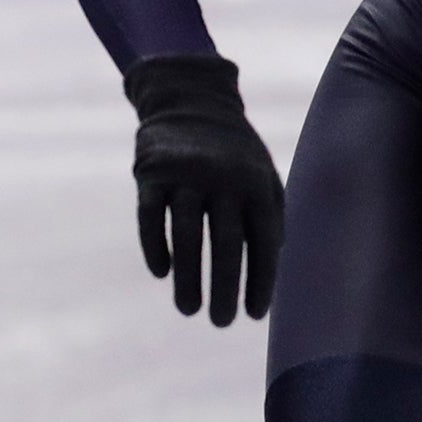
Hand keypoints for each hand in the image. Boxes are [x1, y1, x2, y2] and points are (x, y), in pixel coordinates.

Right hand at [125, 55, 283, 326]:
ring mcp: (185, 174)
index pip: (261, 240)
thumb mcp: (262, 172)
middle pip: (224, 244)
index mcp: (255, 182)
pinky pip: (151, 218)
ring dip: (188, 278)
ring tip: (189, 310)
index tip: (253, 315)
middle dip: (225, 288)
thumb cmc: (233, 150)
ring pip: (186, 237)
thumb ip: (270, 214)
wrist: (189, 98)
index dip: (259, 280)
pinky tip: (162, 274)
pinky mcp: (150, 173)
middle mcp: (222, 178)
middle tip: (221, 322)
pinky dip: (156, 248)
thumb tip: (271, 265)